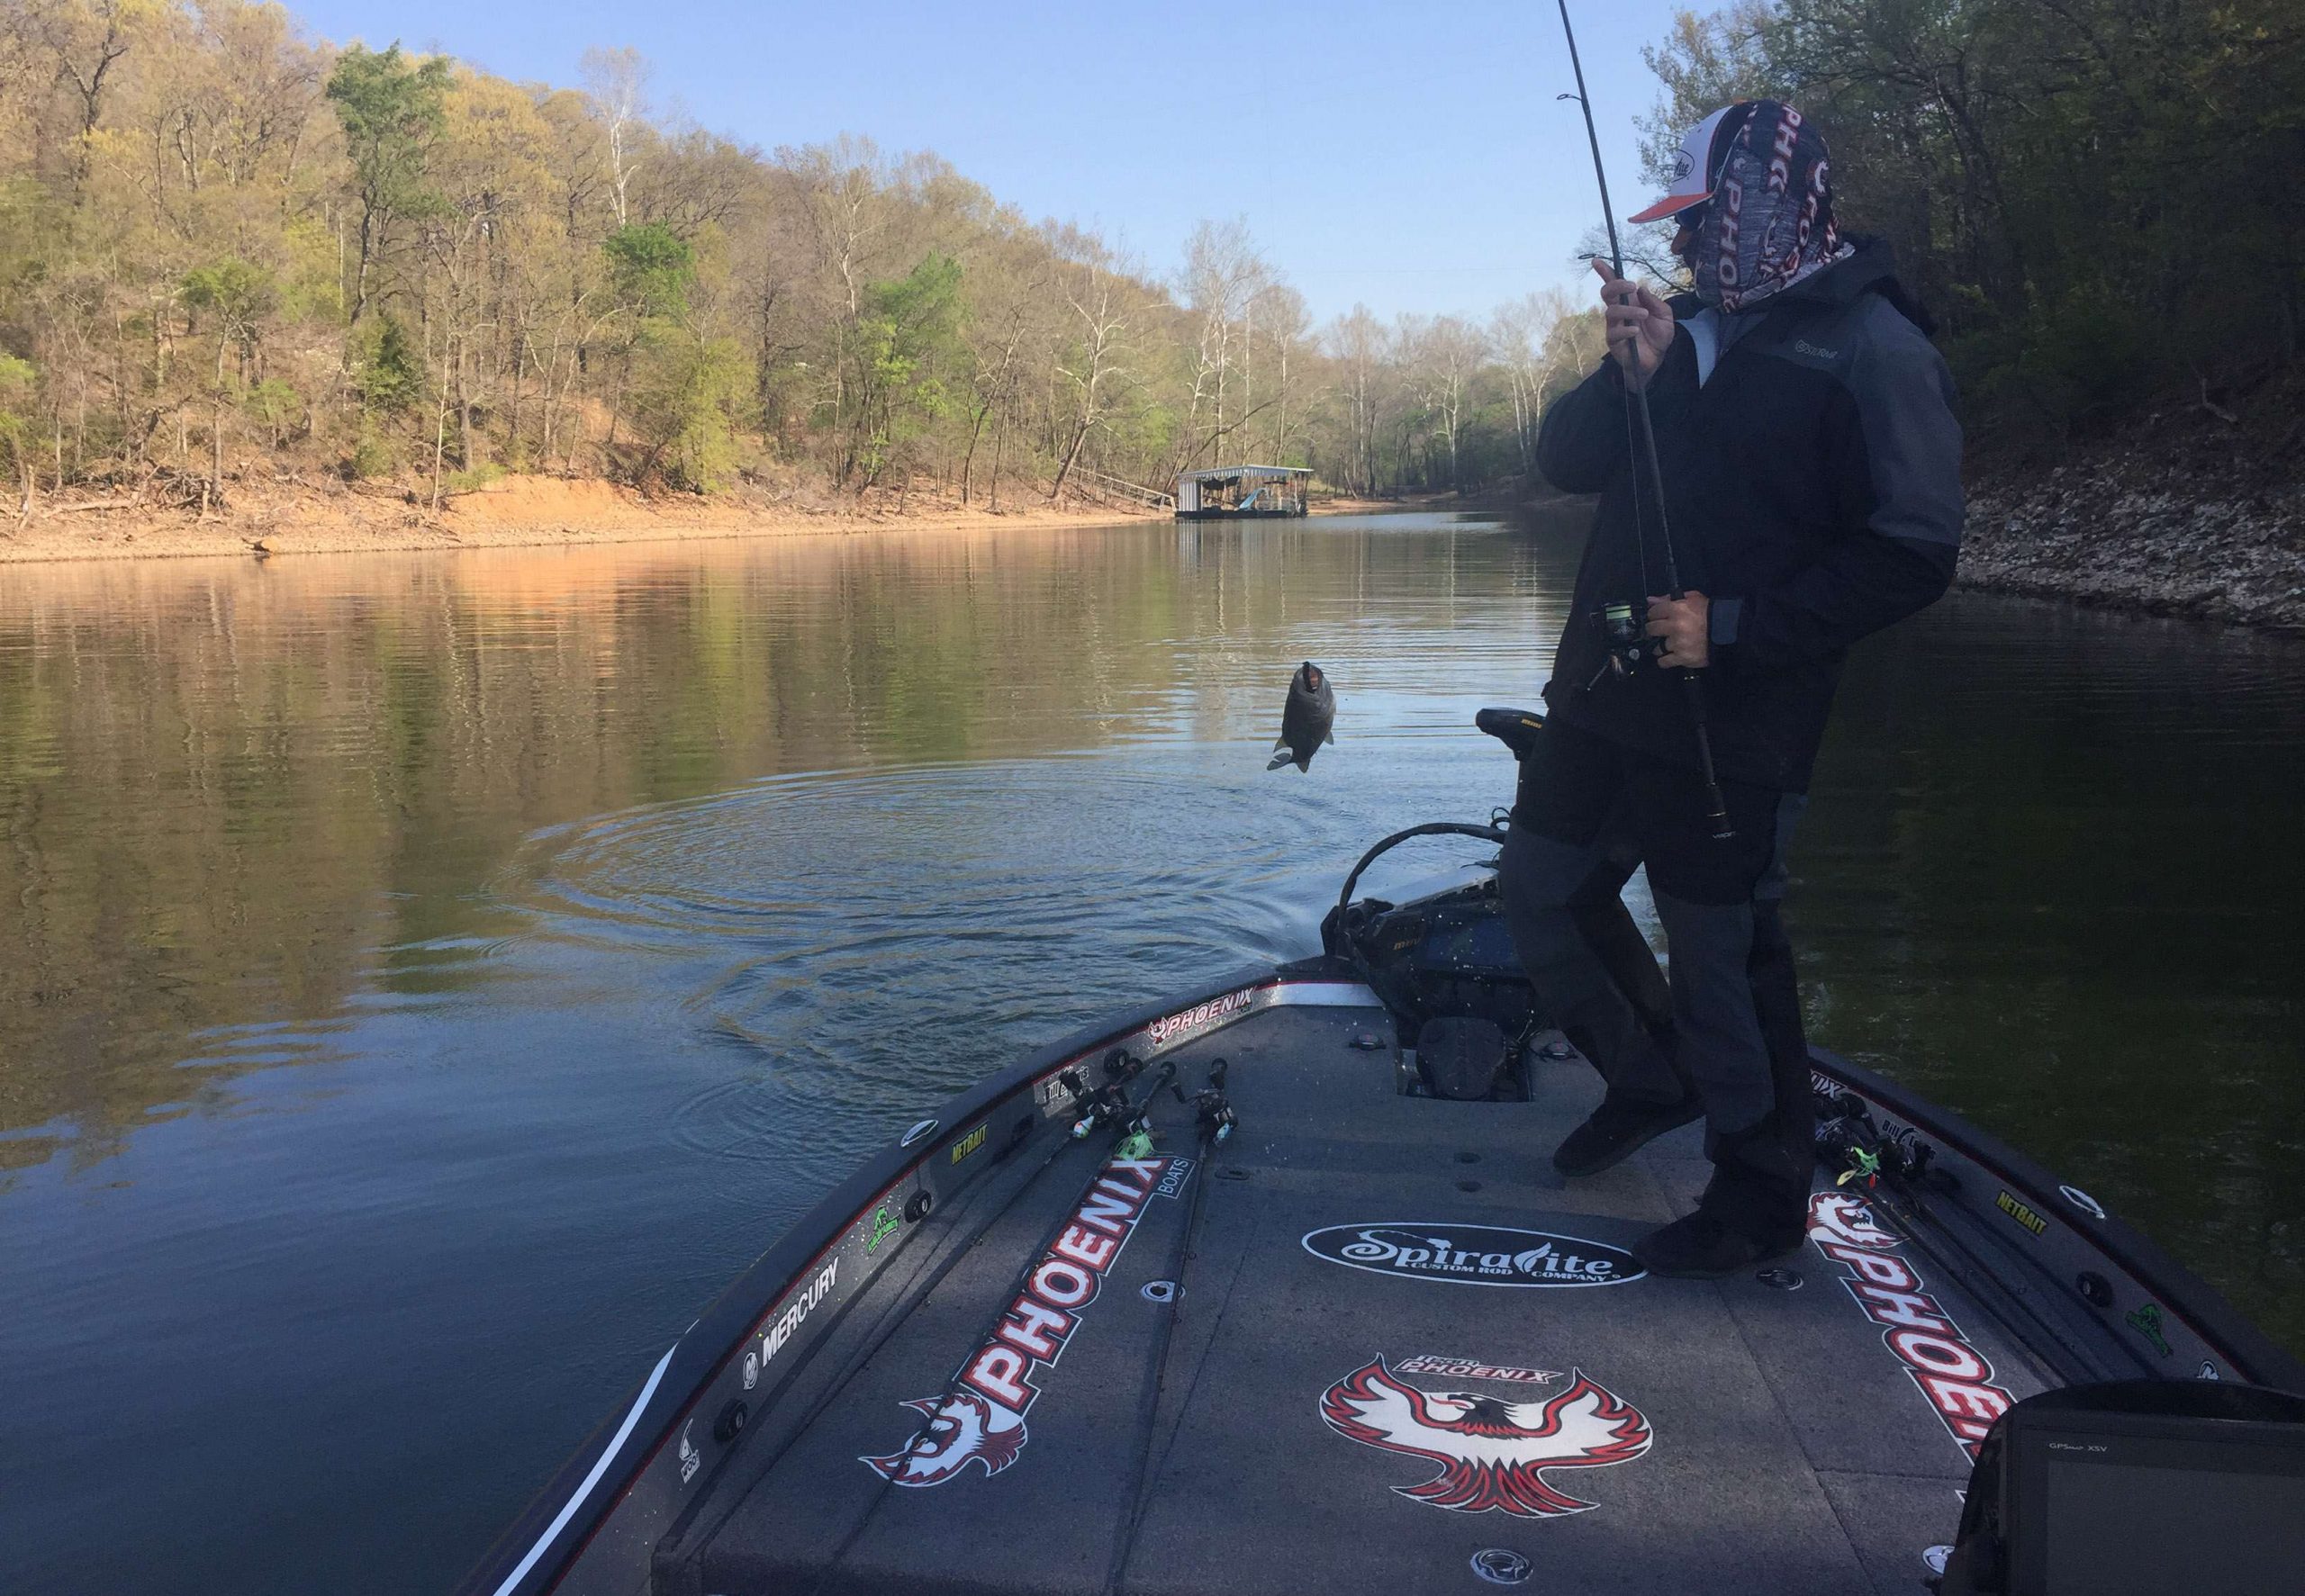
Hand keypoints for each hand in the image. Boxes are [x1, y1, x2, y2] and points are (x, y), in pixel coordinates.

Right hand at [1591, 257, 1674, 388]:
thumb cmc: (1659, 335)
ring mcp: (1614, 326)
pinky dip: (1625, 330)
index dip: (1605, 272)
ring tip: (1644, 315)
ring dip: (1628, 310)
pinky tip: (1636, 331)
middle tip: (1632, 287)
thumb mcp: (1665, 315)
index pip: (1614, 284)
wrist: (1659, 359)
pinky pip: (1614, 333)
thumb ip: (1654, 302)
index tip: (1597, 261)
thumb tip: (1642, 289)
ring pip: (1611, 312)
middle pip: (1606, 293)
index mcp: (1630, 301)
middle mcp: (1619, 311)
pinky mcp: (1614, 342)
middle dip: (1616, 286)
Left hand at [1645, 592, 1708, 668]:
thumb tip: (1650, 600)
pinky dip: (1665, 660)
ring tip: (1670, 645)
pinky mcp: (1682, 658)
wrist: (1730, 631)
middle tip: (1661, 631)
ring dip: (1661, 647)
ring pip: (1657, 648)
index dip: (1654, 615)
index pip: (1653, 612)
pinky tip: (1670, 657)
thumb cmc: (1711, 612)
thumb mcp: (1693, 598)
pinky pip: (1664, 662)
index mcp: (1676, 609)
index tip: (1658, 618)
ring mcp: (1678, 643)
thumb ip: (1669, 598)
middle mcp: (1674, 626)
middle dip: (1654, 630)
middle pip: (1651, 629)